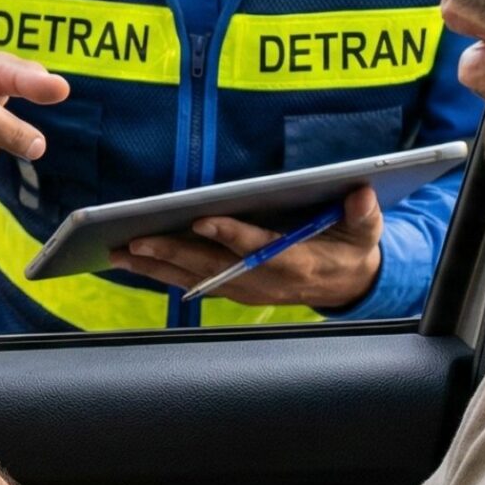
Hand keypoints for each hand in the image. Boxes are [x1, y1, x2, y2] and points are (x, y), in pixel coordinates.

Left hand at [106, 185, 385, 311]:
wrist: (347, 284)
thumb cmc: (351, 248)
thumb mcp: (366, 230)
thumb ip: (363, 214)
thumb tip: (360, 194)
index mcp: (296, 262)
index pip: (258, 248)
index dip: (231, 236)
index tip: (203, 221)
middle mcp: (264, 280)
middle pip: (213, 267)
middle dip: (172, 253)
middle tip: (136, 241)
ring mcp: (245, 289)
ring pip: (194, 278)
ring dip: (155, 267)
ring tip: (118, 253)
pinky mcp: (233, 290)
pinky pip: (191, 283)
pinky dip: (160, 273)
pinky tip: (133, 261)